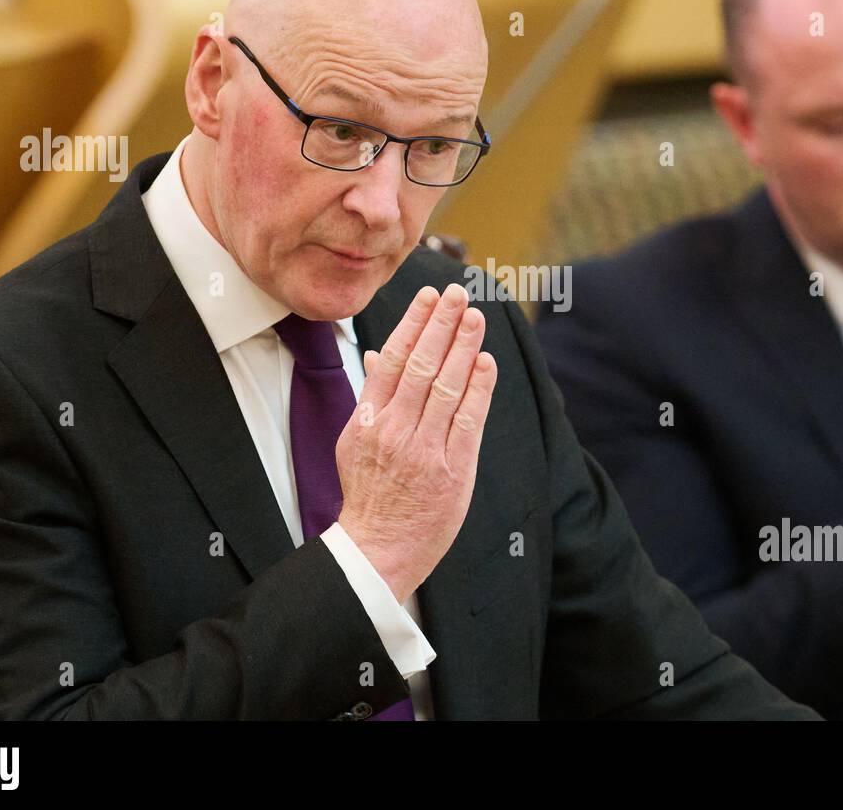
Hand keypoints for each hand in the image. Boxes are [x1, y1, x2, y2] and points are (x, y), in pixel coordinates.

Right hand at [335, 283, 496, 603]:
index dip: (413, 323)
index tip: (429, 296)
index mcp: (367, 419)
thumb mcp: (355, 441)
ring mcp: (423, 449)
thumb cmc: (369, 493)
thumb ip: (371, 396)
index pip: (392, 358)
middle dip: (441, 324)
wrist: (377, 549)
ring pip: (445, 386)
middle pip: (420, 364)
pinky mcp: (451, 470)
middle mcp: (393, 429)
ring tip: (476, 317)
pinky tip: (487, 362)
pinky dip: (479, 388)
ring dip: (463, 347)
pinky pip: (468, 420)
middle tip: (459, 293)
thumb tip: (374, 354)